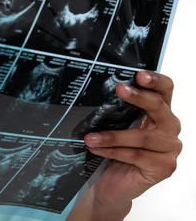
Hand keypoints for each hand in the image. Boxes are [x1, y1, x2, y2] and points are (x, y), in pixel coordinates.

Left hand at [83, 71, 181, 218]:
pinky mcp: (163, 168)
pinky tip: (95, 148)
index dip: (156, 81)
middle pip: (160, 108)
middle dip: (139, 97)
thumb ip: (120, 111)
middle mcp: (169, 130)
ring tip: (90, 136)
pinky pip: (135, 155)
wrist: (113, 184)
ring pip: (142, 137)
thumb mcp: (118, 127)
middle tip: (120, 89)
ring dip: (112, 136)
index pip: (165, 91)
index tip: (139, 75)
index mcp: (160, 114)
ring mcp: (169, 150)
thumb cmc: (116, 152)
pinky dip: (112, 151)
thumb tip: (102, 91)